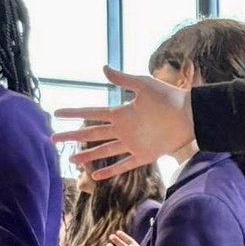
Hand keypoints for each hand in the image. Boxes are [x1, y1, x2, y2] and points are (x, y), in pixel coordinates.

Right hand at [52, 67, 192, 179]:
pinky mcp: (144, 156)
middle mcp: (123, 129)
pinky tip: (97, 177)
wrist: (191, 115)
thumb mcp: (144, 85)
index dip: (74, 113)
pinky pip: (123, 165)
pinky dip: (110, 171)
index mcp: (121, 112)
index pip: (92, 113)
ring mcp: (132, 144)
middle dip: (72, 136)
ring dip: (88, 155)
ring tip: (71, 159)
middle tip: (53, 139)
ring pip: (104, 151)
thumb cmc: (169, 97)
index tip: (57, 113)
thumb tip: (103, 68)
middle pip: (92, 134)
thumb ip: (123, 79)